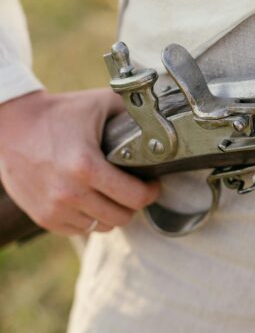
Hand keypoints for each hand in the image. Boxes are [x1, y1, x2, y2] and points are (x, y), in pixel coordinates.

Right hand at [0, 89, 159, 234]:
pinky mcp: (43, 217)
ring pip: (101, 226)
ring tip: (111, 194)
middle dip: (133, 204)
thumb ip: (132, 112)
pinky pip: (80, 230)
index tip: (152, 184)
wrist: (12, 124)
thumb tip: (161, 121)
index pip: (135, 197)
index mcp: (86, 167)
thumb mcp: (99, 103)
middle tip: (133, 189)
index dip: (150, 192)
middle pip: (121, 217)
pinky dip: (89, 218)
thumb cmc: (60, 113)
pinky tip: (90, 200)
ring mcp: (54, 209)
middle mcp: (70, 193)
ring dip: (111, 213)